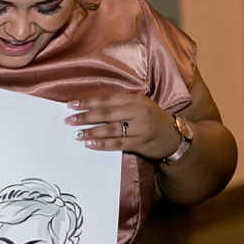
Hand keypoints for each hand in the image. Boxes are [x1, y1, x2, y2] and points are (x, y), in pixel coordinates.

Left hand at [65, 92, 179, 159]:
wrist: (174, 135)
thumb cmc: (152, 119)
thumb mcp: (140, 105)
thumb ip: (120, 104)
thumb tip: (92, 107)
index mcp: (135, 99)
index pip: (107, 99)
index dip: (87, 102)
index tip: (71, 105)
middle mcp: (137, 112)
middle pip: (106, 114)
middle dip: (85, 117)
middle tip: (69, 120)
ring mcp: (139, 128)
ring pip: (110, 129)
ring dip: (90, 132)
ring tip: (76, 134)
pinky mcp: (140, 143)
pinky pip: (117, 144)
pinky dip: (102, 144)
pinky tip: (90, 144)